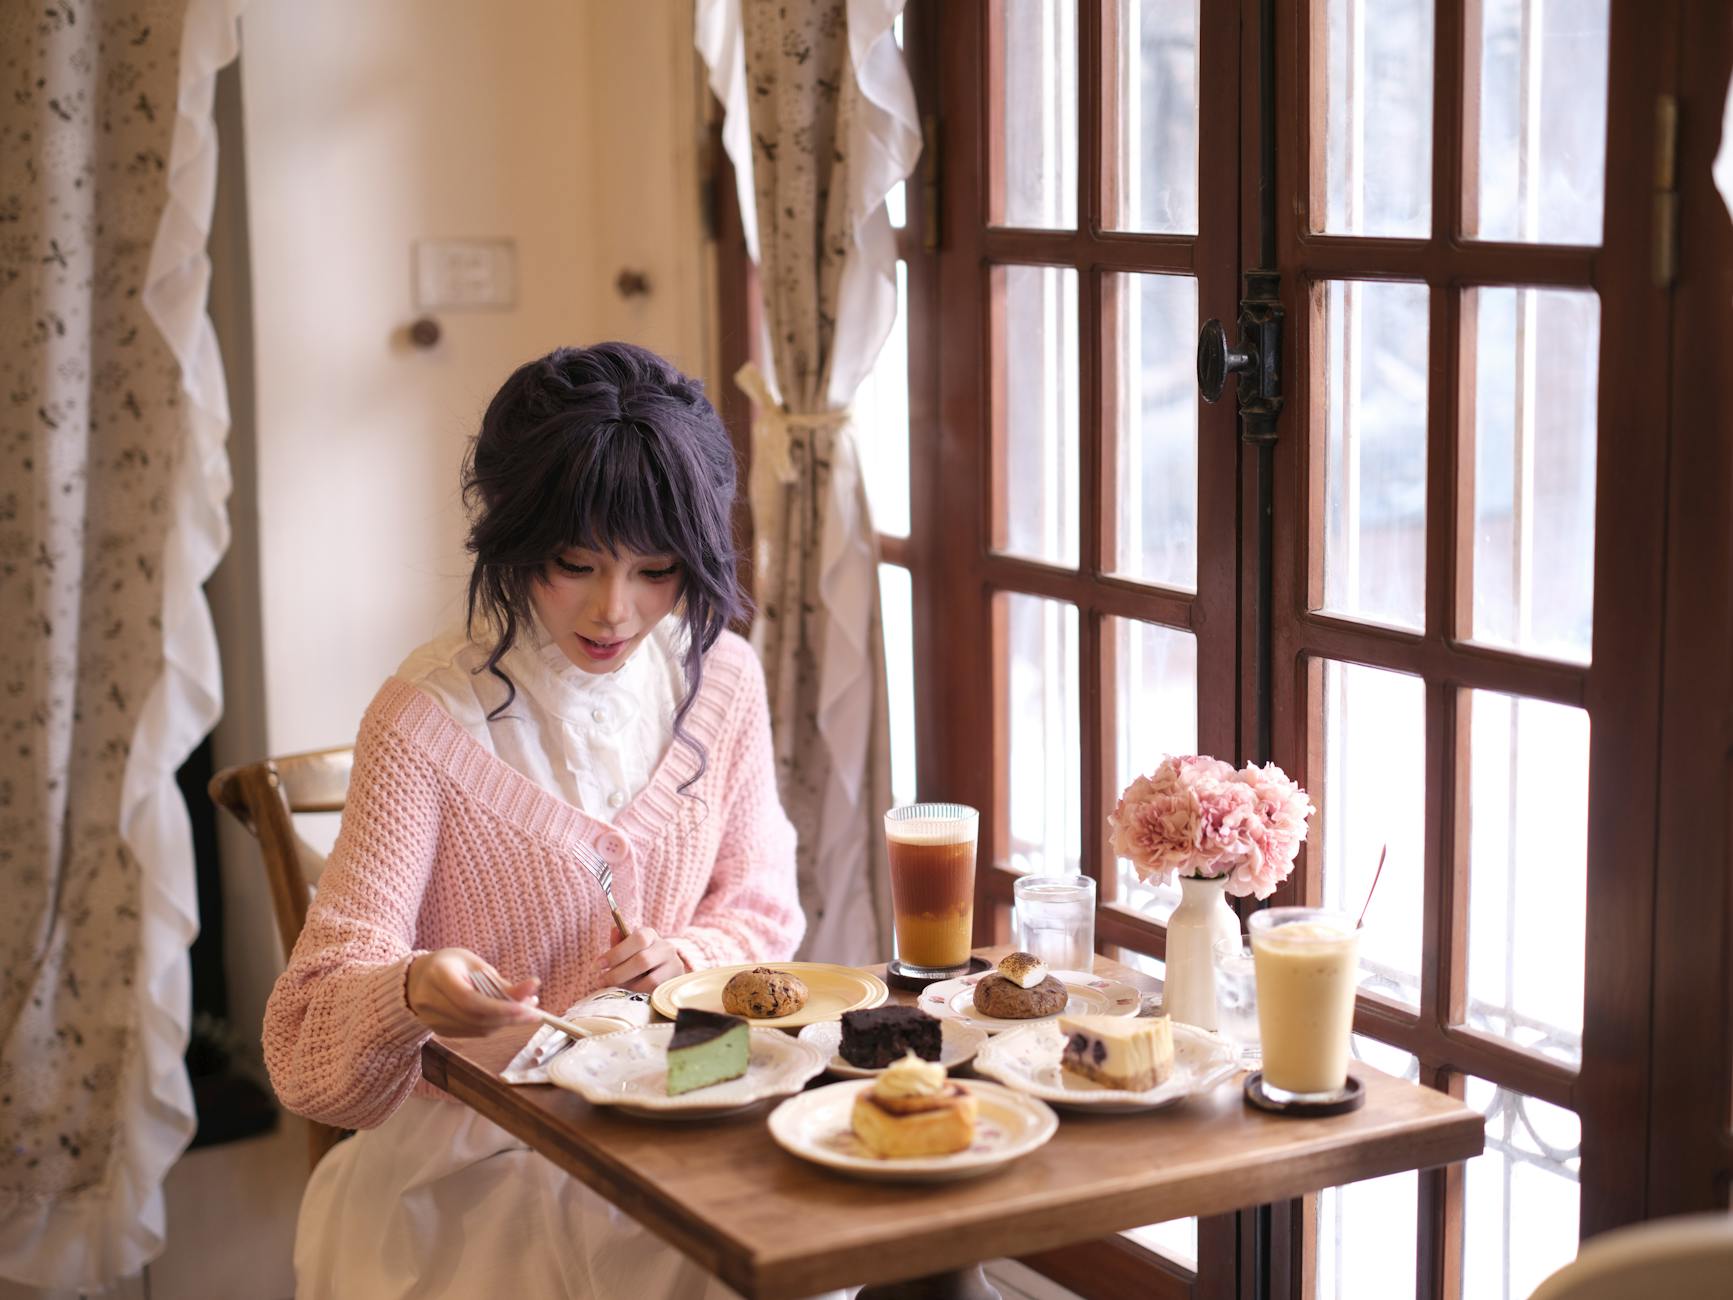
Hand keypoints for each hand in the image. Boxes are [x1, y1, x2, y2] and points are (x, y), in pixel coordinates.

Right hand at [405, 948, 540, 1035]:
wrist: (415, 980)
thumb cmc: (448, 965)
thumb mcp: (473, 963)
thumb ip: (499, 981)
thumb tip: (532, 989)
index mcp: (438, 975)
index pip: (470, 999)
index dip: (500, 1006)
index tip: (528, 1005)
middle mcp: (431, 1001)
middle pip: (477, 1017)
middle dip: (510, 1016)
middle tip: (535, 1010)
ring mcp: (433, 1020)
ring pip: (478, 1029)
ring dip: (506, 1022)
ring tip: (525, 1009)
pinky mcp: (440, 1032)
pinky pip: (473, 1032)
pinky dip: (494, 1025)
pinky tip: (505, 1015)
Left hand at [601, 928, 685, 992]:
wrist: (662, 973)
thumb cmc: (638, 959)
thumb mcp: (627, 950)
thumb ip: (619, 942)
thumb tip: (614, 927)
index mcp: (650, 935)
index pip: (638, 939)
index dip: (617, 953)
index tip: (598, 965)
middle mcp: (666, 948)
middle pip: (643, 960)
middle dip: (618, 974)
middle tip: (601, 981)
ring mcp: (674, 966)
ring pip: (651, 980)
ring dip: (629, 987)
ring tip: (616, 989)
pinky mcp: (675, 984)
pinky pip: (656, 993)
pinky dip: (640, 994)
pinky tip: (629, 994)